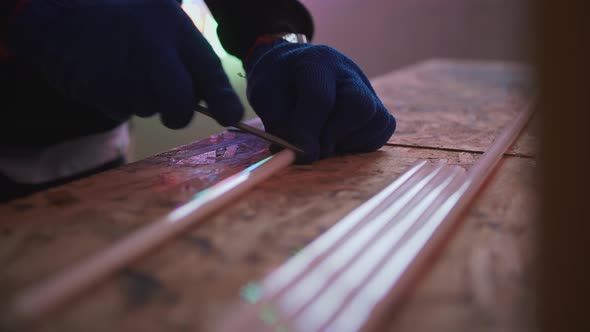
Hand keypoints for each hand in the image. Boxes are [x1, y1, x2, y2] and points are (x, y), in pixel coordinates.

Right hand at [7, 0, 242, 127]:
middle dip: (179, 114)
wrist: (58, 15)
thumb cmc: (120, 19)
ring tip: (124, 70)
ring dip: (142, 100)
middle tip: (173, 111)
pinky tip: (106, 76)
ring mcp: (124, 68)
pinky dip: (117, 102)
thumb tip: (219, 99)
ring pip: (149, 108)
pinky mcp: (100, 87)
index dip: (223, 99)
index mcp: (172, 25)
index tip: (232, 117)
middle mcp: (152, 46)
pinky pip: (122, 110)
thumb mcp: (161, 15)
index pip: (209, 69)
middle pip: (181, 102)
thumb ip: (188, 51)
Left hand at [245, 39, 395, 162]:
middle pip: (358, 106)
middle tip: (311, 146)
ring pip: (375, 120)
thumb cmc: (277, 83)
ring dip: (346, 140)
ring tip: (322, 139)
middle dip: (333, 134)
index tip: (299, 153)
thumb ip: (281, 124)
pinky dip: (360, 143)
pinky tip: (338, 139)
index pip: (320, 97)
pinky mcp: (376, 108)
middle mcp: (348, 72)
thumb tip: (306, 155)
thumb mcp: (266, 97)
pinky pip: (380, 131)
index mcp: (316, 62)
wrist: (291, 69)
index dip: (309, 130)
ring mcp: (367, 89)